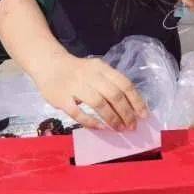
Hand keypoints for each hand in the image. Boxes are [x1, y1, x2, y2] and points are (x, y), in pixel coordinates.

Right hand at [32, 53, 148, 129]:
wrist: (49, 64)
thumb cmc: (77, 71)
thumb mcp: (96, 70)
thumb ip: (110, 84)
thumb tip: (130, 106)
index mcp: (102, 68)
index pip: (124, 83)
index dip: (136, 100)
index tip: (144, 115)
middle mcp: (90, 75)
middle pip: (114, 95)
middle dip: (126, 113)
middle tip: (132, 126)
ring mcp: (75, 86)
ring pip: (98, 103)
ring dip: (112, 118)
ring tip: (119, 129)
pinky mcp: (62, 98)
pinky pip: (78, 112)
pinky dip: (91, 121)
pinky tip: (101, 128)